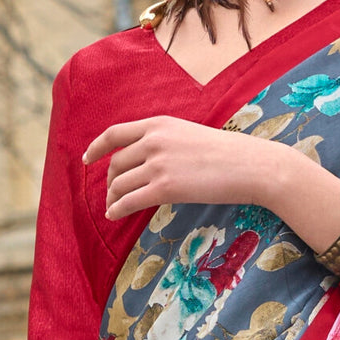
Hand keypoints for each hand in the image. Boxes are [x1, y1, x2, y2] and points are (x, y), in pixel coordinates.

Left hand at [85, 114, 339, 251]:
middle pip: (115, 163)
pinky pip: (129, 201)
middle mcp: (154, 140)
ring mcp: (158, 163)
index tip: (87, 159)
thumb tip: (146, 159)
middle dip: (109, 181)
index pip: (115, 133)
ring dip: (112, 198)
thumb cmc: (229, 153)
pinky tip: (115, 216)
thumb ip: (166, 141)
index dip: (96, 147)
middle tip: (112, 194)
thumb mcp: (191, 134)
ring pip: (119, 184)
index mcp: (159, 124)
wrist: (252, 165)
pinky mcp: (165, 187)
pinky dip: (117, 210)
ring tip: (114, 208)